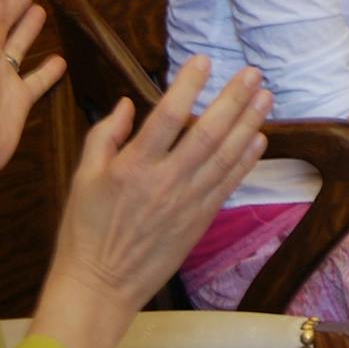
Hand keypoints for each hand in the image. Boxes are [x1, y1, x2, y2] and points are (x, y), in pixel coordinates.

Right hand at [51, 57, 271, 322]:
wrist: (100, 286)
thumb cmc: (85, 230)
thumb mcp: (83, 177)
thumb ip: (105, 135)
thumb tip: (127, 104)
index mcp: (133, 166)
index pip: (166, 116)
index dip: (188, 86)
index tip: (204, 61)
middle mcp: (165, 181)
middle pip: (207, 132)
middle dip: (233, 99)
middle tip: (253, 73)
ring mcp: (187, 202)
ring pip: (225, 156)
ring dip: (248, 123)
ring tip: (265, 97)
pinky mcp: (199, 221)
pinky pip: (228, 184)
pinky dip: (246, 160)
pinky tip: (259, 138)